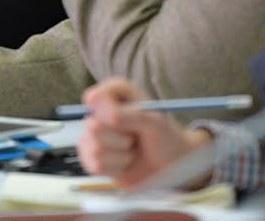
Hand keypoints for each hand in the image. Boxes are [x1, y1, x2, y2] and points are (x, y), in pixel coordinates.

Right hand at [77, 78, 207, 188]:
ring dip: (120, 155)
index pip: (95, 96)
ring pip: (93, 148)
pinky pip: (94, 166)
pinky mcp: (94, 159)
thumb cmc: (166, 138)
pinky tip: (125, 165)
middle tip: (135, 138)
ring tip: (133, 152)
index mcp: (116, 96)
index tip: (123, 119)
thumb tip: (97, 109)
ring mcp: (96, 137)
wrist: (173, 167)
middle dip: (119, 138)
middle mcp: (101, 114)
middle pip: (92, 126)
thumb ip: (126, 114)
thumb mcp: (153, 121)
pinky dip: (115, 169)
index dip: (107, 111)